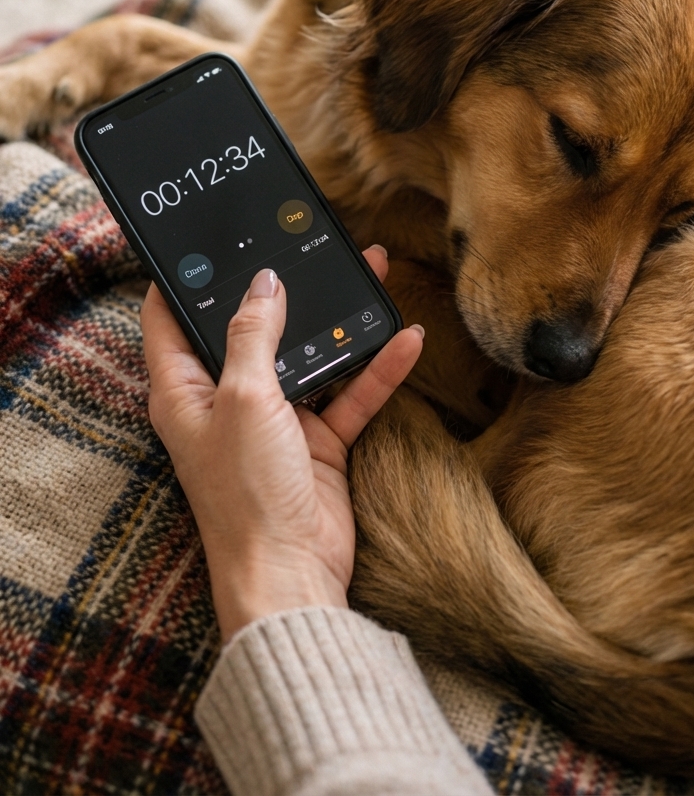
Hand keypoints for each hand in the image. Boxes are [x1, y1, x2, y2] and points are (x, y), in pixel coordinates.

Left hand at [141, 249, 422, 642]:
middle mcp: (226, 399)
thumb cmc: (245, 493)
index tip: (206, 238)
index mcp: (184, 390)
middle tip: (306, 241)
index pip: (171, 319)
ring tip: (371, 270)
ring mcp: (275, 419)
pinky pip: (350, 392)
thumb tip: (264, 283)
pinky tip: (404, 339)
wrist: (291, 573)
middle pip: (252, 328)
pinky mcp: (317, 440)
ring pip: (309, 353)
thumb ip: (253, 335)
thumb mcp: (243, 398)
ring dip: (339, 319)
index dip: (184, 278)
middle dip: (283, 287)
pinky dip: (377, 368)